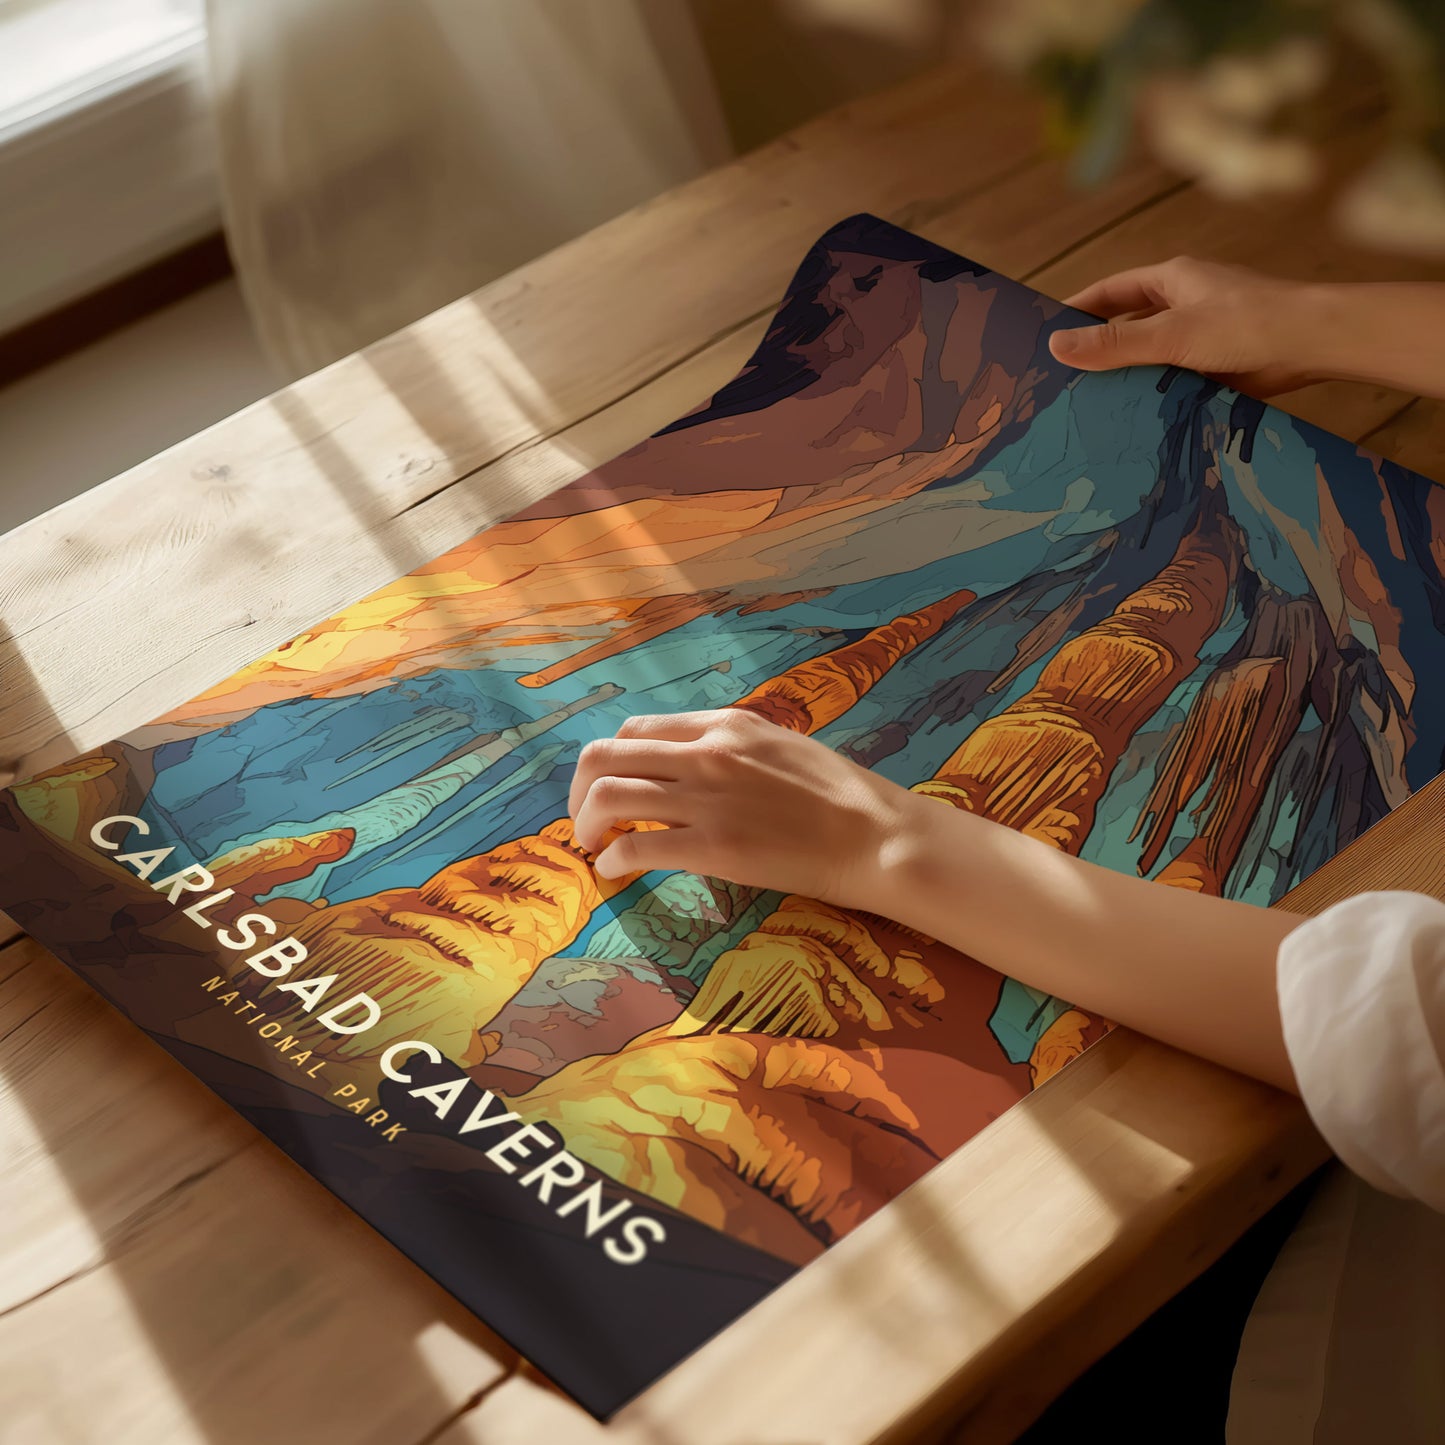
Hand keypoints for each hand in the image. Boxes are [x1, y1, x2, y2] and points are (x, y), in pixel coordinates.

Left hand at [568, 709, 916, 905]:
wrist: (874, 835)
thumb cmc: (838, 795)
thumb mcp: (779, 745)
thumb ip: (731, 746)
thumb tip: (692, 761)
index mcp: (723, 725)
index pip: (636, 729)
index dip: (612, 760)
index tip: (610, 787)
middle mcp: (705, 752)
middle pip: (605, 755)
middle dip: (580, 791)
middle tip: (586, 820)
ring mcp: (706, 798)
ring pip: (608, 795)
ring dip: (587, 824)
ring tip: (594, 847)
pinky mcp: (712, 846)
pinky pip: (635, 845)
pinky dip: (613, 860)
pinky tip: (616, 872)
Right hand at [1049, 256, 1322, 393]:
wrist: (1314, 345)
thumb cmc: (1248, 323)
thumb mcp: (1171, 333)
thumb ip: (1115, 343)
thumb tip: (1056, 346)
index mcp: (1172, 279)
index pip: (1110, 291)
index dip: (1077, 310)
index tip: (1045, 332)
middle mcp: (1185, 303)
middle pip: (1128, 324)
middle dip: (1099, 348)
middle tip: (1061, 377)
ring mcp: (1202, 335)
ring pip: (1151, 356)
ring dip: (1128, 376)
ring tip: (1090, 404)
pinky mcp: (1217, 365)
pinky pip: (1174, 380)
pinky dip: (1155, 395)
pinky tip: (1134, 418)